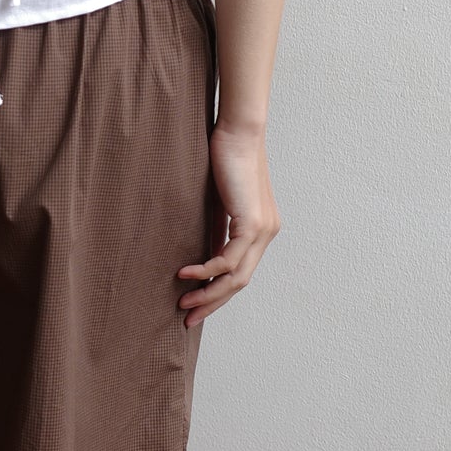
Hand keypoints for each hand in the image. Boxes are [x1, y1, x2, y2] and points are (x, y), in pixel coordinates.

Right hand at [177, 119, 278, 324]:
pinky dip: (206, 270)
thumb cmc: (227, 158)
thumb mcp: (221, 200)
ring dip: (208, 294)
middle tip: (188, 318)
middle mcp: (267, 233)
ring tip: (184, 303)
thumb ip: (217, 227)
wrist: (240, 132)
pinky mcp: (252, 223)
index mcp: (262, 229)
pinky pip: (228, 259)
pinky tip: (186, 274)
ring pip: (236, 277)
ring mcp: (263, 230)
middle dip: (212, 303)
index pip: (241, 272)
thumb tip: (204, 251)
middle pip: (240, 282)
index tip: (195, 305)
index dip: (218, 293)